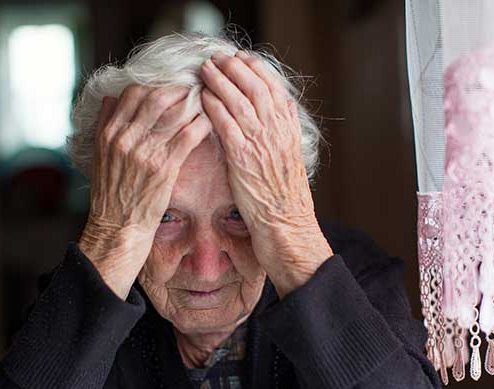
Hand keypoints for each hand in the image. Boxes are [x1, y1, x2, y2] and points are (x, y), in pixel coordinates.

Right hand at [79, 85, 211, 298]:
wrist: (118, 228)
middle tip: (195, 89)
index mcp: (109, 132)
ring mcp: (145, 153)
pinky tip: (208, 123)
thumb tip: (112, 97)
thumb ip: (105, 123)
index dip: (156, 84)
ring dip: (194, 104)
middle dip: (179, 89)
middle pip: (157, 96)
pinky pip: (188, 136)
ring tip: (206, 102)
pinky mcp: (164, 168)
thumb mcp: (99, 154)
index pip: (133, 93)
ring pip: (175, 112)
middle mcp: (125, 138)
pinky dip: (200, 124)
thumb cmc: (111, 193)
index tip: (172, 86)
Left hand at [199, 51, 332, 296]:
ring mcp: (260, 143)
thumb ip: (286, 130)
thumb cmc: (284, 197)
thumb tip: (283, 108)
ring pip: (239, 100)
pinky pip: (226, 124)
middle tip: (218, 58)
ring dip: (220, 81)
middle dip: (235, 68)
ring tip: (205, 70)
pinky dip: (214, 107)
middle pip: (255, 87)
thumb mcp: (292, 157)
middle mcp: (276, 131)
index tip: (242, 58)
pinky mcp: (243, 158)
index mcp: (288, 129)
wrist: (286, 226)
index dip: (256, 69)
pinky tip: (202, 98)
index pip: (273, 87)